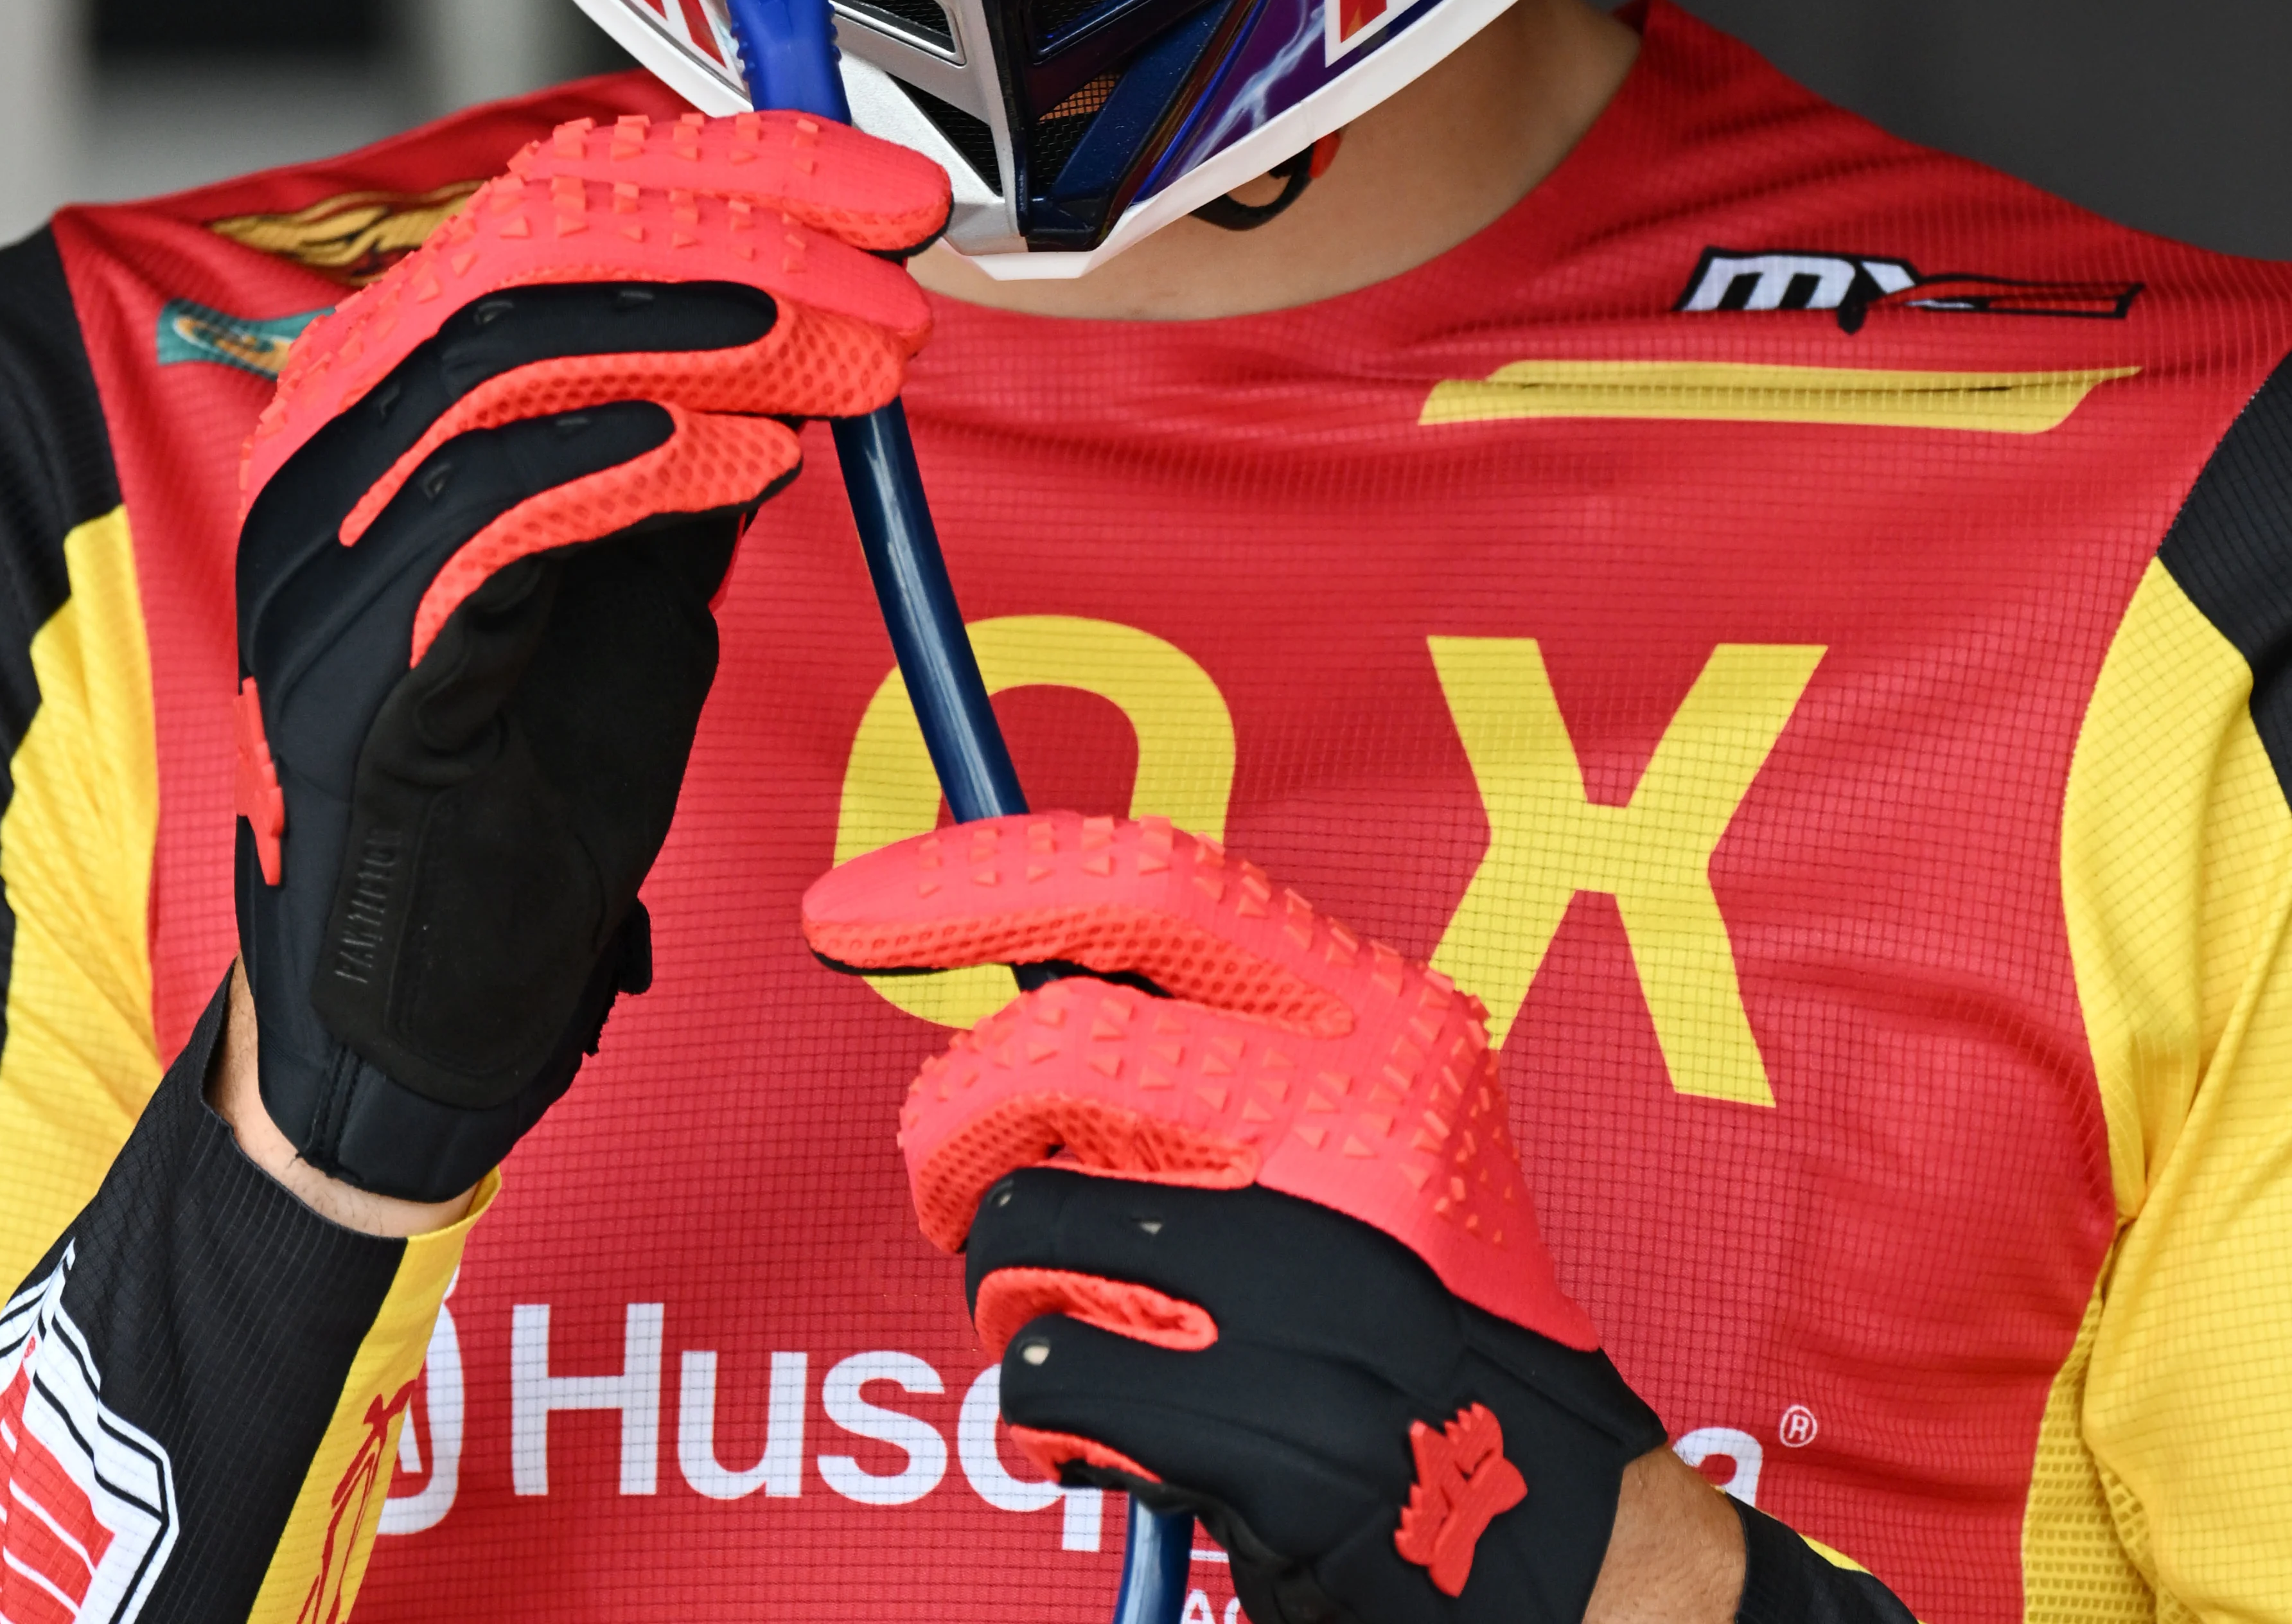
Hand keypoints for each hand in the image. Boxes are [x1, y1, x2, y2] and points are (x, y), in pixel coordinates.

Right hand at [235, 100, 945, 1199]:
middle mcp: (340, 427)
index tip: (894, 193)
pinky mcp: (354, 659)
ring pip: (511, 342)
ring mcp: (331, 539)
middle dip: (748, 226)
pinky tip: (753, 459)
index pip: (566, 195)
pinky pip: (484, 508)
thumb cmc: (527, 775)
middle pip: (539, 235)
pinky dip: (633, 459)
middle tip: (897, 268)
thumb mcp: (642, 562)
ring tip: (858, 359)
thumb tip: (828, 315)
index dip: (745, 167)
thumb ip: (699, 431)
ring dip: (716, 327)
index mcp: (403, 377)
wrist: (432, 1003)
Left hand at [805, 813, 1663, 1623]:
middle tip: (947, 1187)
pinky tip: (1115, 1430)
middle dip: (952, 1123)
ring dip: (1011, 1291)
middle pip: (1057, 1046)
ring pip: (1030, 1222)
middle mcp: (1361, 1117)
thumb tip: (1003, 972)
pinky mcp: (1271, 1418)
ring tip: (1082, 1325)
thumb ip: (1215, 1042)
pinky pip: (1048, 1374)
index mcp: (1382, 1019)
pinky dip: (1043, 1414)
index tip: (851, 911)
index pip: (1149, 884)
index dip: (975, 881)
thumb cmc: (1424, 1323)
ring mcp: (1319, 1269)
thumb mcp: (1368, 1122)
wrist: (1567, 1537)